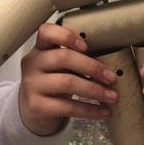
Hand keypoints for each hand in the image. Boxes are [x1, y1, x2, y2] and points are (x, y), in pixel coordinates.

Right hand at [18, 22, 118, 136]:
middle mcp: (32, 63)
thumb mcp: (58, 66)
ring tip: (112, 96)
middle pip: (63, 58)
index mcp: (40, 48)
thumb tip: (108, 65)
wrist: (33, 110)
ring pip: (67, 83)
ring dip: (94, 90)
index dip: (66, 36)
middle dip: (92, 67)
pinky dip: (89, 110)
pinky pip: (67, 107)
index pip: (46, 32)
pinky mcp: (36, 106)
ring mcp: (32, 85)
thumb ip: (75, 59)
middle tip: (111, 77)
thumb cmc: (53, 82)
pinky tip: (103, 112)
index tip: (86, 46)